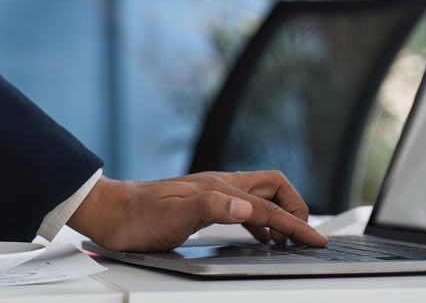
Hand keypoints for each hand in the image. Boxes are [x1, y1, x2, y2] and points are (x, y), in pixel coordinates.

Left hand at [68, 170, 324, 251]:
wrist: (109, 214)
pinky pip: (242, 208)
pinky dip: (260, 221)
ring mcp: (210, 194)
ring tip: (290, 237)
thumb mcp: (177, 215)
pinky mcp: (201, 205)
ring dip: (279, 214)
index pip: (269, 203)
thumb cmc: (138, 216)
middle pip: (272, 187)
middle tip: (306, 233)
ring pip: (258, 198)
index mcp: (219, 187)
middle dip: (295, 207)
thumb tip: (248, 206)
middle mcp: (218, 186)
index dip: (296, 222)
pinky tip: (258, 236)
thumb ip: (214, 207)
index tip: (315, 240)